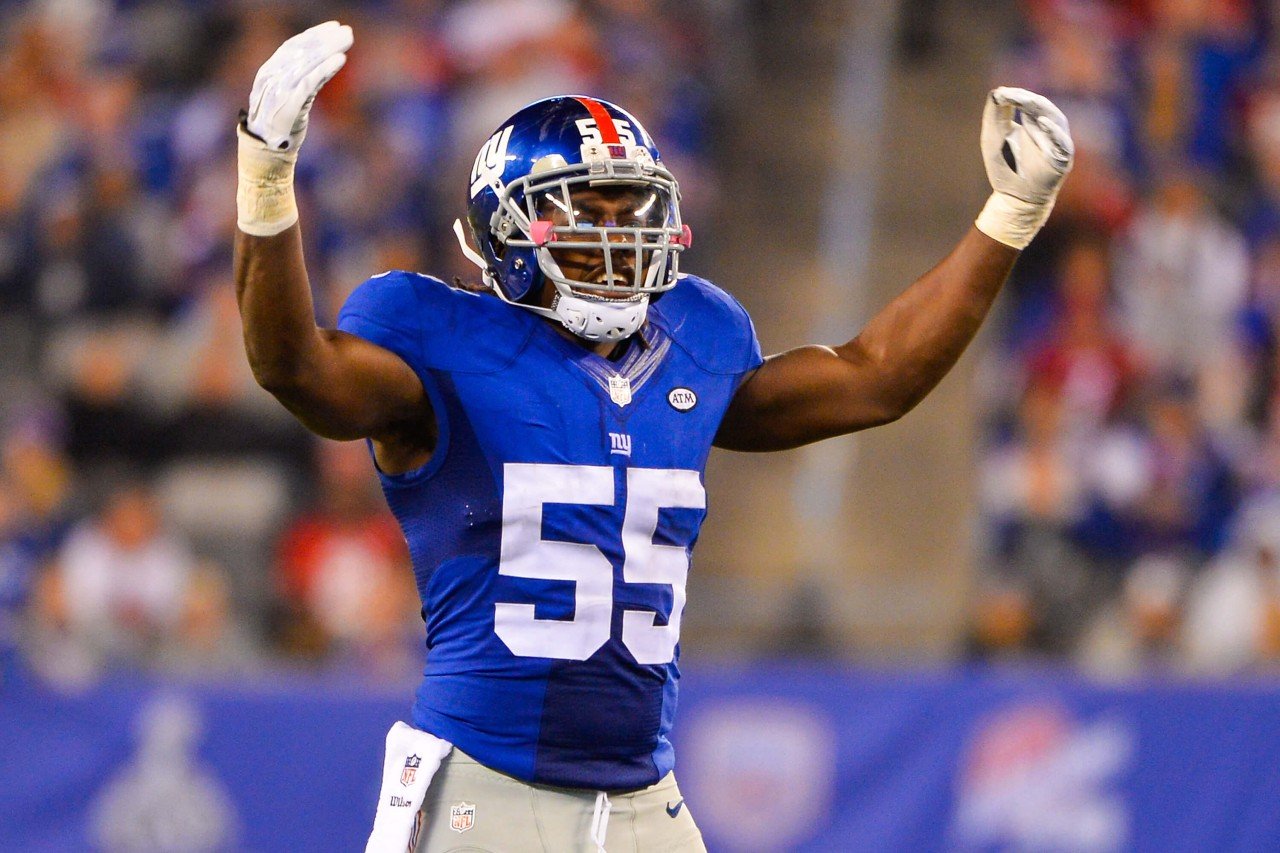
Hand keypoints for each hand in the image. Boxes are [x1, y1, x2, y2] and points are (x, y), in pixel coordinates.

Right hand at [244, 20, 353, 151]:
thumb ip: (302, 81)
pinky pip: (309, 82)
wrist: (266, 154)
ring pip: (306, 63)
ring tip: (347, 41)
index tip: (333, 27)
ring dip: (329, 49)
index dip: (314, 35)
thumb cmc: (281, 127)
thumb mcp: (290, 99)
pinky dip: (325, 69)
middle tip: (347, 32)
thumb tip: (326, 65)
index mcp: (269, 73)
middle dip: (325, 40)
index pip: (292, 46)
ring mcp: (278, 91)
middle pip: (302, 51)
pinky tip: (341, 60)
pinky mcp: (289, 105)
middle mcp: (272, 78)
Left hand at [975, 87, 1073, 249]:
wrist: (1013, 198)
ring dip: (1040, 109)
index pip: (1029, 103)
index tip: (1000, 93)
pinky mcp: (1063, 159)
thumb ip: (995, 117)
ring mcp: (1058, 143)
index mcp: (1034, 123)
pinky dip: (1053, 131)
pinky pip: (1062, 142)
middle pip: (1043, 108)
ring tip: (1024, 101)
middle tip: (1010, 94)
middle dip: (1027, 99)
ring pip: (1056, 120)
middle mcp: (1049, 130)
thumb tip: (996, 92)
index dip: (1016, 96)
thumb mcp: (994, 139)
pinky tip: (1041, 122)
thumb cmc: (1005, 168)